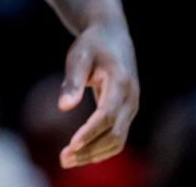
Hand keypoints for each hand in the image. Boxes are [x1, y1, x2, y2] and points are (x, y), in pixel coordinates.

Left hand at [57, 21, 138, 167]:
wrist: (113, 36)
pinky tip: (80, 153)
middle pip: (115, 133)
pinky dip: (100, 148)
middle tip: (63, 159)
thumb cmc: (92, 45)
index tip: (72, 144)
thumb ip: (72, 81)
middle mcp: (131, 99)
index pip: (108, 114)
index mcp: (121, 82)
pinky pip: (117, 137)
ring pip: (118, 140)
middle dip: (90, 149)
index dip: (91, 131)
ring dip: (95, 153)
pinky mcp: (127, 112)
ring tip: (67, 161)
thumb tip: (64, 107)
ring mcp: (132, 107)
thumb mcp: (78, 56)